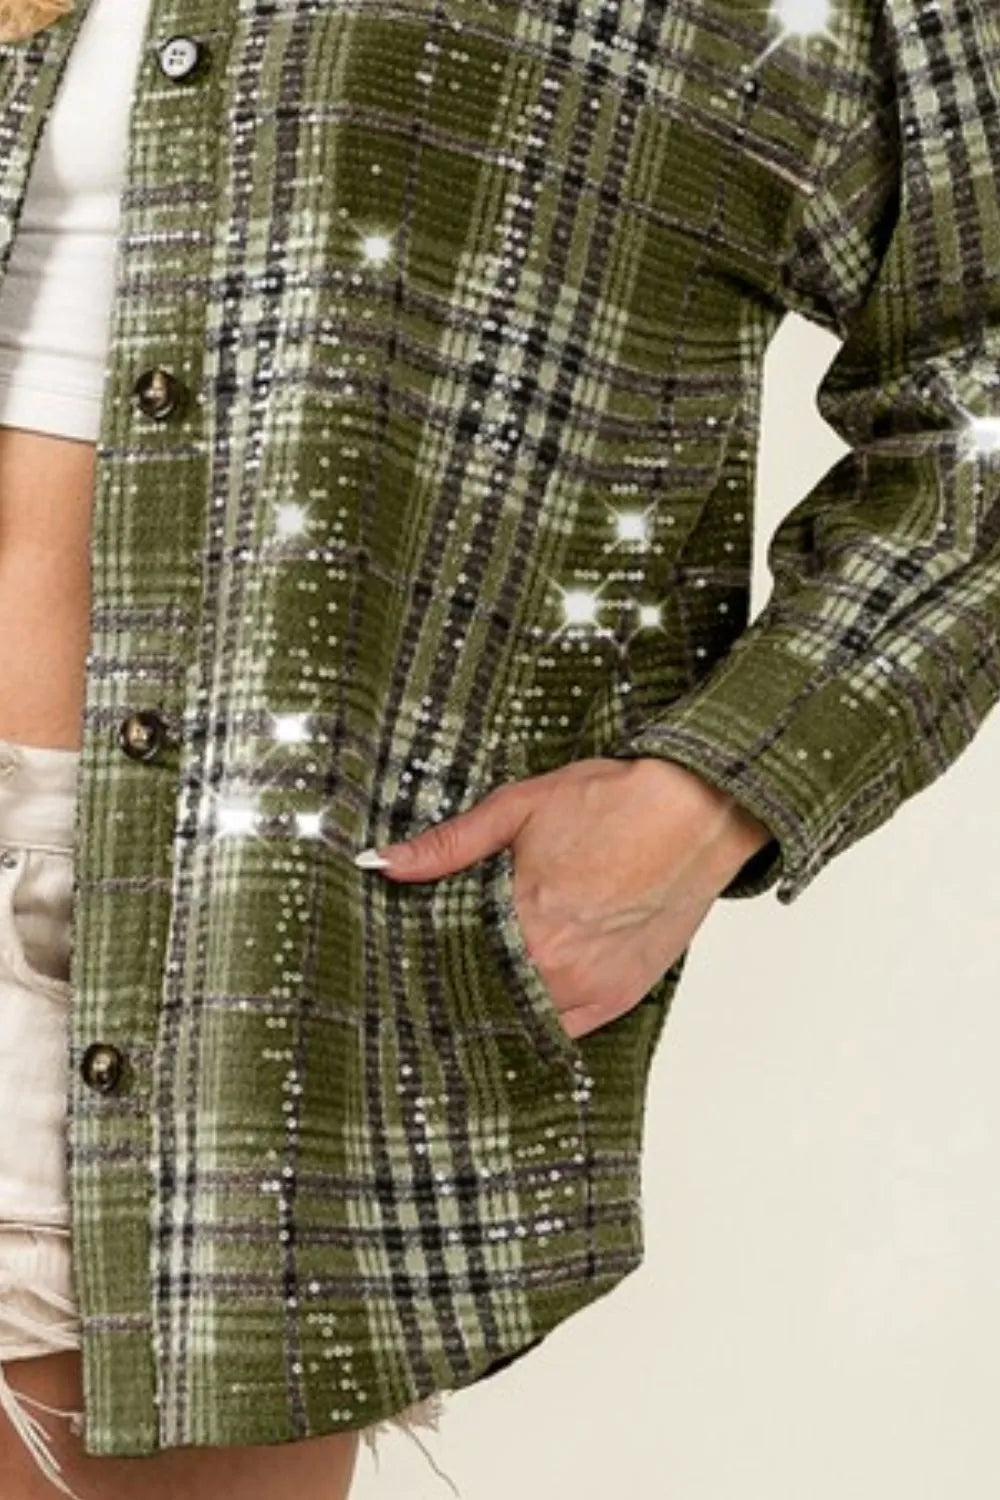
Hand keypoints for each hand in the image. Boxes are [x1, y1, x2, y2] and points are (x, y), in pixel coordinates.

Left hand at [354, 756, 772, 1043]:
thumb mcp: (519, 807)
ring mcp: (592, 988)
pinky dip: (539, 1018)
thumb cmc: (616, 801)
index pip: (447, 964)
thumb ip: (448, 845)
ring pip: (520, 1017)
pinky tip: (518, 1002)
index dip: (422, 964)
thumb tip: (381, 862)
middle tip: (424, 982)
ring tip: (465, 993)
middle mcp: (556, 967)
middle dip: (453, 986)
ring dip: (495, 1005)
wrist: (699, 809)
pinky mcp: (620, 997)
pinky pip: (564, 1031)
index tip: (398, 965)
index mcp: (523, 922)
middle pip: (480, 995)